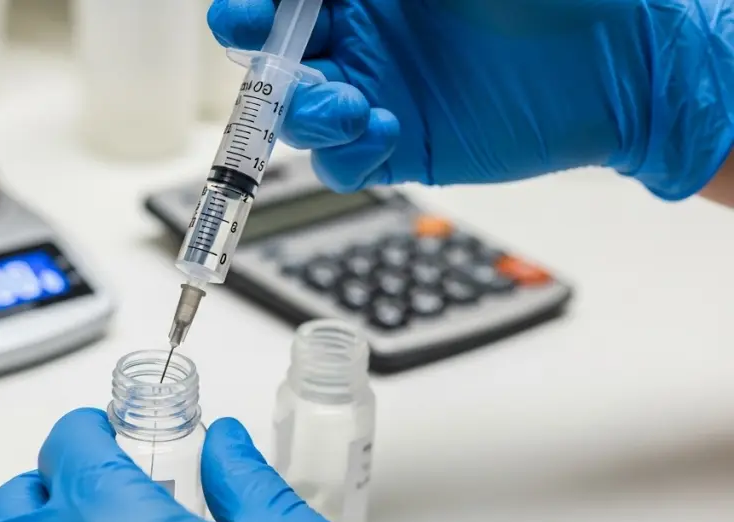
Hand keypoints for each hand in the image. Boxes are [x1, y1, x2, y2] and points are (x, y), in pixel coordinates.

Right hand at [209, 0, 733, 199]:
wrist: (615, 58)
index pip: (276, 4)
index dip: (249, 12)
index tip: (249, 18)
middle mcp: (357, 38)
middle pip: (272, 62)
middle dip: (268, 72)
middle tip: (289, 72)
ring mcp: (373, 93)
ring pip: (297, 118)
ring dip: (305, 115)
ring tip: (353, 106)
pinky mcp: (397, 147)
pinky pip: (343, 163)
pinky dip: (346, 153)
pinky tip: (384, 128)